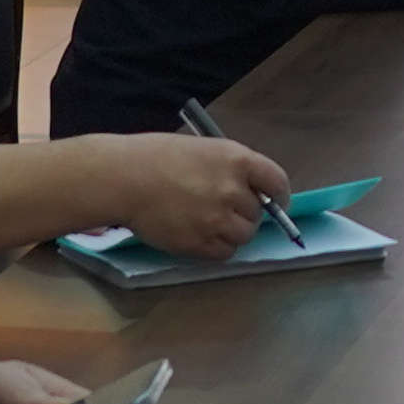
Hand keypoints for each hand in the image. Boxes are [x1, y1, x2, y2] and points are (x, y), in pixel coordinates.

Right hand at [92, 132, 287, 256]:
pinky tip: (199, 235)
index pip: (277, 182)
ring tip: (208, 222)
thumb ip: (232, 169)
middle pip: (258, 213)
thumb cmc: (159, 157)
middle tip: (222, 208)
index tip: (275, 202)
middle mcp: (233, 190)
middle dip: (245, 213)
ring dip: (232, 232)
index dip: (278, 195)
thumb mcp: (205, 150)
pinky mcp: (200, 243)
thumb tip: (252, 191)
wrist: (124, 178)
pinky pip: (224, 253)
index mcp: (237, 160)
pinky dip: (217, 248)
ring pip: (243, 235)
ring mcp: (217, 219)